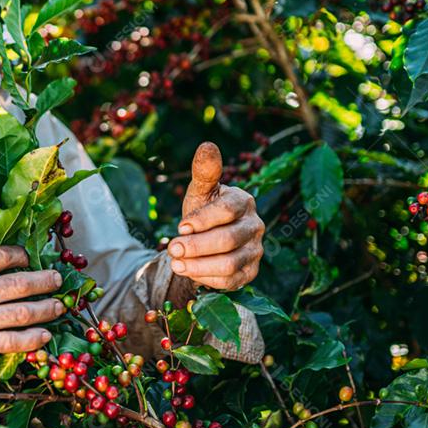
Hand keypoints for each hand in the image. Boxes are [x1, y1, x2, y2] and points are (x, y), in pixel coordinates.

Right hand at [0, 220, 65, 363]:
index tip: (30, 258)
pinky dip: (33, 339)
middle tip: (57, 280)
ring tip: (60, 306)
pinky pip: (13, 341)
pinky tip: (45, 336)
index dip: (23, 255)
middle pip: (24, 282)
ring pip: (25, 312)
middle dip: (46, 281)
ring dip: (47, 309)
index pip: (6, 256)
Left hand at [166, 142, 264, 291]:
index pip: (227, 210)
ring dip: (199, 266)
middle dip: (197, 246)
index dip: (203, 220)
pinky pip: (231, 281)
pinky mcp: (250, 272)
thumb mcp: (200, 190)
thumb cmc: (204, 208)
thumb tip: (207, 146)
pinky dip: (207, 278)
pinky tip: (189, 272)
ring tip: (176, 264)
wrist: (208, 235)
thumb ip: (204, 172)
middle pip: (228, 240)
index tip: (180, 227)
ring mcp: (255, 251)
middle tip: (172, 249)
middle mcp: (255, 226)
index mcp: (244, 201)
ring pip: (230, 263)